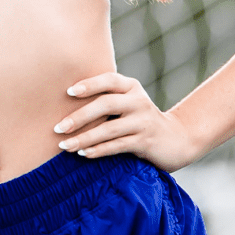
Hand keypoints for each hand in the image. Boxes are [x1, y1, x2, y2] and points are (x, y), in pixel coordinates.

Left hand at [53, 71, 198, 172]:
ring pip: (109, 129)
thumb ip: (107, 98)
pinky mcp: (146, 142)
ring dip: (84, 138)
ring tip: (65, 145)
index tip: (68, 92)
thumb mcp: (129, 103)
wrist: (177, 139)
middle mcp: (138, 102)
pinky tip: (84, 154)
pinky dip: (99, 150)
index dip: (89, 84)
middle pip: (106, 104)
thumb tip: (65, 102)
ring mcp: (143, 122)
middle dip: (79, 117)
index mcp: (132, 87)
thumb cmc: (140, 119)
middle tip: (58, 128)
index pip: (109, 80)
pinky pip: (118, 146)